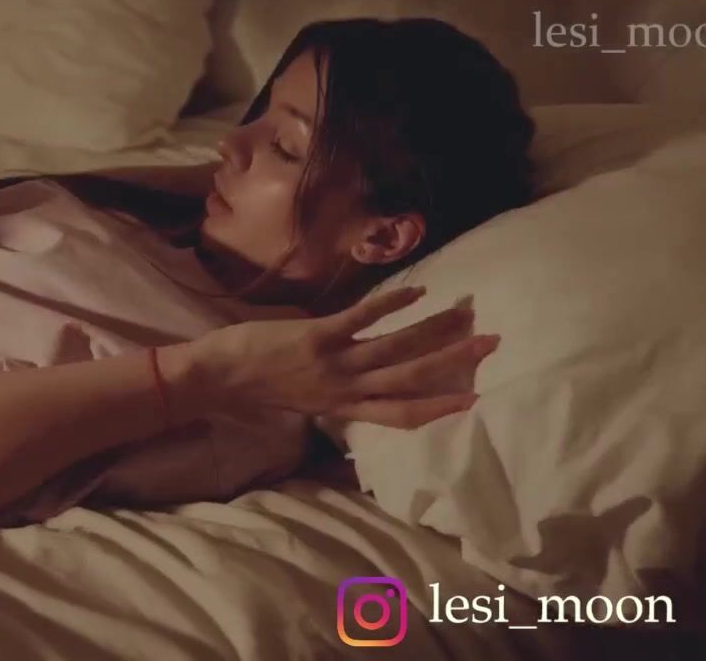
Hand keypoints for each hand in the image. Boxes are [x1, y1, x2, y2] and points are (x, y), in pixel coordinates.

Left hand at [188, 287, 499, 428]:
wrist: (214, 377)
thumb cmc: (255, 387)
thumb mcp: (301, 400)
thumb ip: (334, 392)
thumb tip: (361, 379)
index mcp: (341, 407)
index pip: (401, 414)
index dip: (439, 407)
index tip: (473, 397)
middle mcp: (344, 389)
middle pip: (411, 378)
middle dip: (453, 361)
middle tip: (490, 343)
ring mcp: (333, 362)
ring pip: (396, 347)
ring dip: (435, 328)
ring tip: (465, 311)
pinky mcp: (317, 336)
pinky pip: (363, 318)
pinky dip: (393, 303)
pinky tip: (419, 290)